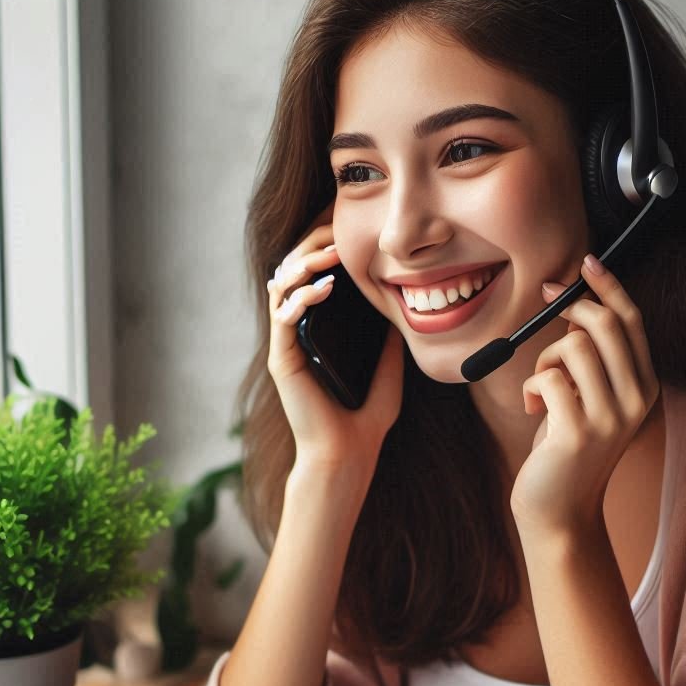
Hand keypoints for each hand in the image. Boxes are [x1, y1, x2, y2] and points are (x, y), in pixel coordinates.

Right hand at [266, 203, 403, 472]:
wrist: (347, 454)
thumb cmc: (365, 419)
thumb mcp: (389, 370)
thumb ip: (390, 340)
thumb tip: (403, 306)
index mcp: (319, 330)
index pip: (314, 275)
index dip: (324, 248)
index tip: (348, 232)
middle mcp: (297, 332)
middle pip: (293, 271)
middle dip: (312, 245)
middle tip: (336, 232)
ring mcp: (287, 344)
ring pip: (282, 286)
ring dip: (304, 264)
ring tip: (331, 254)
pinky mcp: (281, 359)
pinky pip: (284, 316)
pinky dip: (302, 296)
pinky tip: (325, 288)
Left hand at [509, 253, 659, 538]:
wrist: (560, 511)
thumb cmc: (565, 451)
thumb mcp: (587, 399)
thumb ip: (591, 360)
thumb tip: (576, 308)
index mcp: (645, 386)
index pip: (632, 320)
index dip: (607, 286)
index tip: (584, 262)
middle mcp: (636, 399)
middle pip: (604, 324)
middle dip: (568, 310)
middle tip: (547, 322)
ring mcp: (610, 417)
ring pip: (572, 346)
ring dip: (544, 359)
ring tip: (540, 390)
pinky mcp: (578, 431)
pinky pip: (547, 377)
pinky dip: (532, 387)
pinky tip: (534, 411)